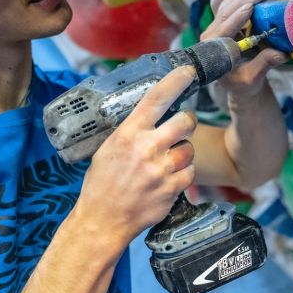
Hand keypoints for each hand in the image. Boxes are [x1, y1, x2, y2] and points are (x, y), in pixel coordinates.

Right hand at [75, 67, 198, 244]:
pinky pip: (189, 172)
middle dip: (187, 121)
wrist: (103, 220)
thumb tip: (150, 113)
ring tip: (166, 161)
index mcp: (129, 133)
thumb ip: (131, 131)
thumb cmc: (102, 183)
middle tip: (181, 126)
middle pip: (185, 121)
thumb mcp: (109, 148)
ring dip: (182, 152)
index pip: (157, 98)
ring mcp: (162, 169)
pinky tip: (167, 179)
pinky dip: (182, 174)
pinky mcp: (172, 188)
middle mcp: (148, 148)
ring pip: (189, 148)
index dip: (176, 81)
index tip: (188, 72)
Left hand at [202, 0, 288, 98]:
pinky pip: (220, 3)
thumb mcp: (253, 78)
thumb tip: (281, 54)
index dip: (236, 19)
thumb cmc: (243, 83)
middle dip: (241, 1)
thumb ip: (264, 64)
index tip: (250, 7)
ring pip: (222, 6)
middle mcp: (210, 37)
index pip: (224, 32)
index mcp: (215, 52)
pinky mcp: (219, 22)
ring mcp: (214, 28)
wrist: (237, 83)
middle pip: (224, 14)